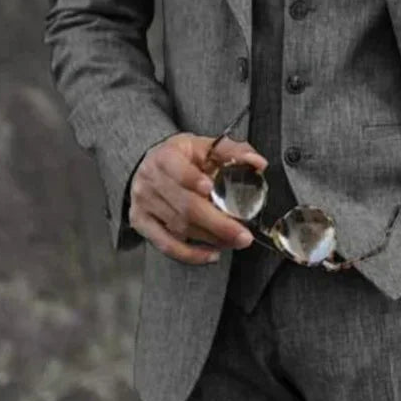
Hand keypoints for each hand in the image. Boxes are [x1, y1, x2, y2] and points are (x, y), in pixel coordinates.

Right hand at [128, 131, 268, 264]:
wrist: (148, 165)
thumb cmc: (182, 157)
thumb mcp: (204, 145)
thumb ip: (232, 151)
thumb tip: (258, 163)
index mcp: (165, 157)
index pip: (176, 168)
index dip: (191, 178)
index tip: (209, 187)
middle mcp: (151, 181)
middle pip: (185, 205)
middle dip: (217, 223)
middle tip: (242, 234)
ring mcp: (144, 204)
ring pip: (179, 226)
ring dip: (210, 238)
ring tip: (235, 241)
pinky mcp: (142, 223)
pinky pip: (166, 244)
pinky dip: (190, 254)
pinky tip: (211, 254)